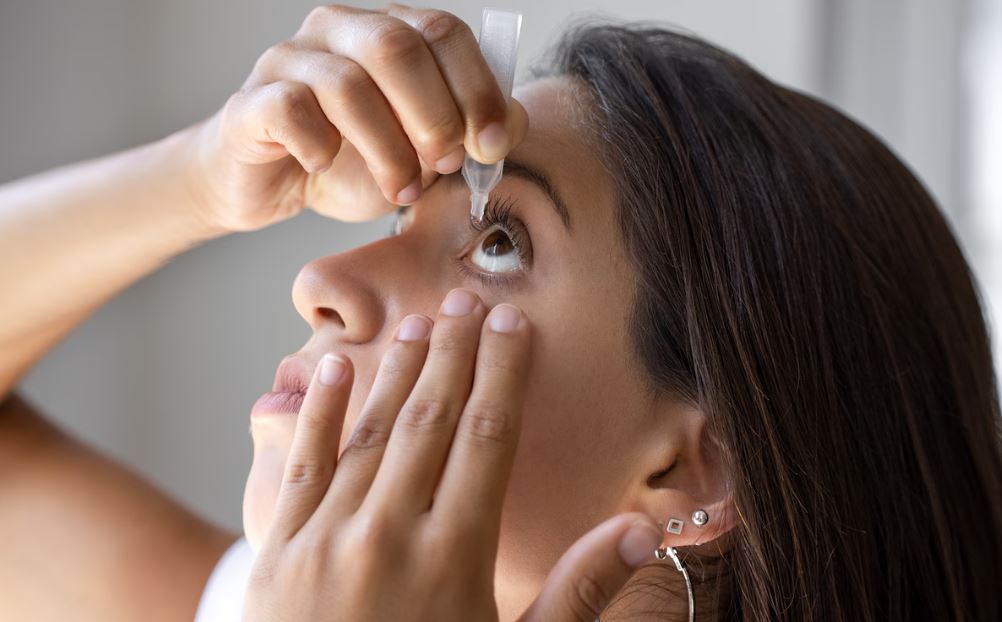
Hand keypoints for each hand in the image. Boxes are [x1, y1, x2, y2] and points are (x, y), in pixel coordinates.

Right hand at [184, 4, 527, 231]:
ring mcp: (290, 60)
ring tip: (399, 191)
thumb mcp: (425, 154)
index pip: (444, 32)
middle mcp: (339, 30)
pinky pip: (291, 109)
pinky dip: (320, 145)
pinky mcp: (252, 100)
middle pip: (397, 47)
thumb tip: (511, 124)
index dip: (478, 89)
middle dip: (435, 115)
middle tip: (445, 166)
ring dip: (386, 148)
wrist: (272, 186)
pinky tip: (327, 167)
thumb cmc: (353, 164)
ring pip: (348, 84)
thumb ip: (470, 134)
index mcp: (389, 31)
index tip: (493, 146)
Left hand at [243, 288, 662, 620]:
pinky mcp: (279, 552)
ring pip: (369, 432)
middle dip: (453, 354)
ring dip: (396, 372)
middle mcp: (390, 533)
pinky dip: (315, 413)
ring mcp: (327, 539)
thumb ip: (577, 591)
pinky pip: (300, 467)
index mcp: (454, 556)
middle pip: (430, 420)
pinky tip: (330, 369)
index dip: (504, 374)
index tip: (513, 325)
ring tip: (420, 323)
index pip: (488, 438)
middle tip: (467, 300)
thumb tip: (642, 530)